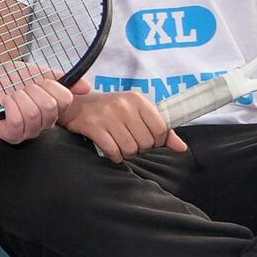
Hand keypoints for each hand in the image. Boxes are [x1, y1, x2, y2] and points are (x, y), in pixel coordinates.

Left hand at [0, 62, 77, 144]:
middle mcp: (43, 123)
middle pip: (50, 106)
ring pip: (33, 113)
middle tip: (20, 89)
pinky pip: (18, 122)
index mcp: (52, 109)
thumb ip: (59, 78)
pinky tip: (4, 102)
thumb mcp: (35, 73)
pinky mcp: (11, 136)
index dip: (49, 85)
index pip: (65, 98)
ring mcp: (28, 132)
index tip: (35, 82)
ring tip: (10, 95)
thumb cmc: (6, 80)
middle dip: (31, 90)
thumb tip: (88, 86)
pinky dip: (9, 106)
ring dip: (18, 97)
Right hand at [62, 88, 180, 161]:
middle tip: (130, 143)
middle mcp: (123, 105)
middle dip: (140, 148)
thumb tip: (181, 147)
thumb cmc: (109, 110)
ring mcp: (106, 115)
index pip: (161, 128)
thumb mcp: (135, 112)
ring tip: (120, 146)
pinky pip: (113, 150)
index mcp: (137, 99)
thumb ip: (160, 128)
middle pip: (145, 142)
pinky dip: (114, 156)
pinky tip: (112, 152)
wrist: (75, 105)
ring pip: (130, 148)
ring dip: (126, 153)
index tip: (148, 140)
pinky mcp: (92, 125)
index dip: (157, 140)